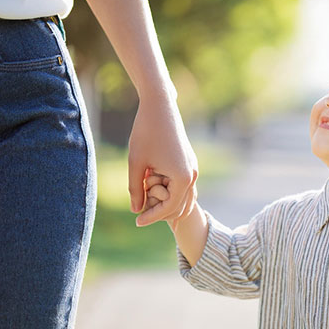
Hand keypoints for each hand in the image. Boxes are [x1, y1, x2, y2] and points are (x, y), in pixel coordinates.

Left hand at [128, 93, 197, 226]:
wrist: (160, 107)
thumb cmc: (145, 133)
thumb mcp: (136, 163)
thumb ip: (136, 189)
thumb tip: (136, 210)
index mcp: (182, 178)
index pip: (169, 208)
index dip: (152, 216)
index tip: (136, 221)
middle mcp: (192, 175)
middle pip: (179, 206)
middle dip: (160, 213)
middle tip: (140, 216)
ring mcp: (192, 168)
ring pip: (183, 198)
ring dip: (166, 204)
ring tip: (146, 206)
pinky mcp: (189, 162)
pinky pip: (183, 186)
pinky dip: (170, 193)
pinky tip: (153, 192)